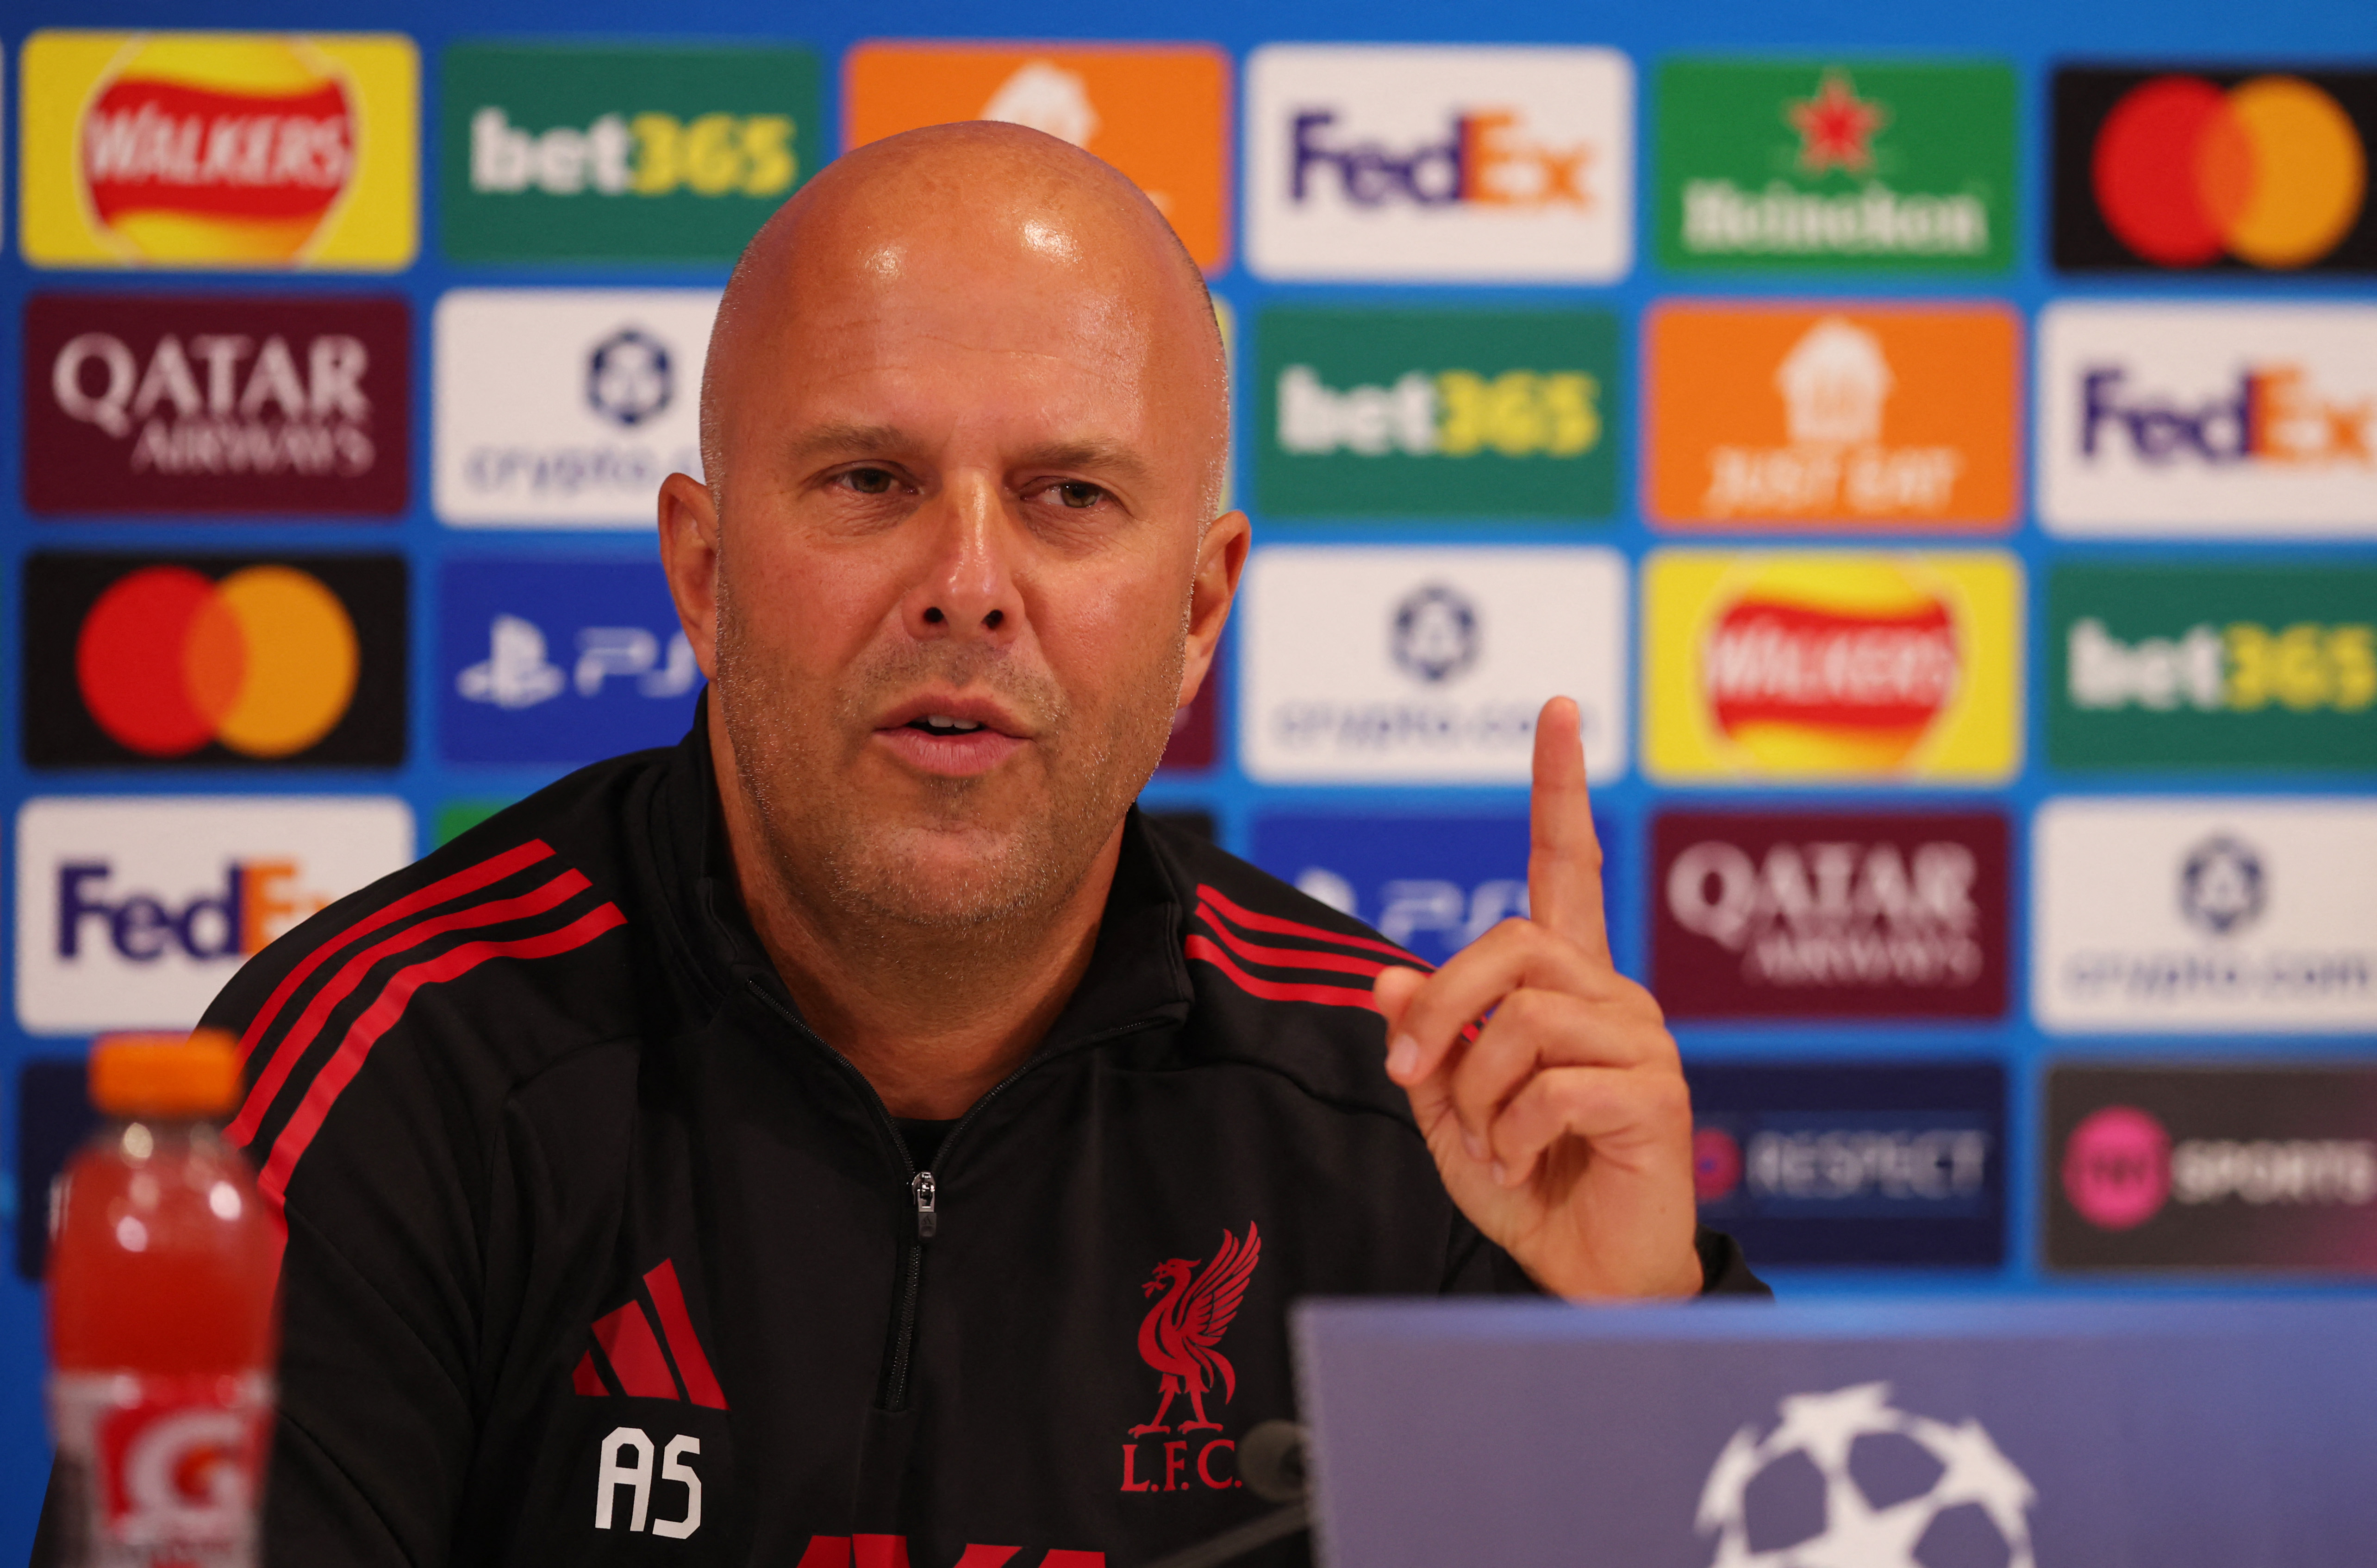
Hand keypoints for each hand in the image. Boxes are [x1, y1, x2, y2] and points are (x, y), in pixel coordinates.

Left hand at [1371, 697, 1701, 1299]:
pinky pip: (1549, 1089)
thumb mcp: (1452, 1110)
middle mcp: (1613, 997)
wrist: (1588, 1280)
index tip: (1556, 709)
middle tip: (1410, 1078)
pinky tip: (1519, 1167)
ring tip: (1488, 1146)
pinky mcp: (1655, 1098)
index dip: (1561, 788)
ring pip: (1522, 1022)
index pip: (1570, 865)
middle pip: (1513, 944)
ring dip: (1476, 1095)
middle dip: (1441, 1008)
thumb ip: (1427, 1044)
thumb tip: (1387, 982)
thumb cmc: (1529, 1188)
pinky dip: (1508, 1136)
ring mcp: (1642, 1043)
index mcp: (1568, 986)